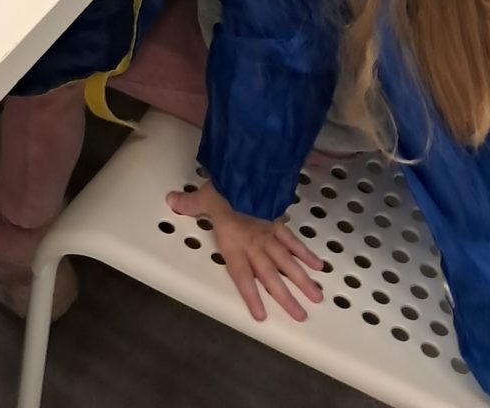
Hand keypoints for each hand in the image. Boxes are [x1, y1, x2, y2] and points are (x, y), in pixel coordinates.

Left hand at [166, 183, 323, 323]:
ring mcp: (269, 234)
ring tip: (316, 297)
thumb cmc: (226, 187)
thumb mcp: (203, 197)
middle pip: (272, 276)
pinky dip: (306, 253)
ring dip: (303, 280)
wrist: (247, 172)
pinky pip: (293, 240)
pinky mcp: (279, 221)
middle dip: (287, 297)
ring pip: (288, 262)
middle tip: (301, 316)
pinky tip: (318, 266)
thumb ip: (189, 203)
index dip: (252, 297)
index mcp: (235, 244)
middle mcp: (254, 245)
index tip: (262, 317)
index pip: (243, 277)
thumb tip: (171, 200)